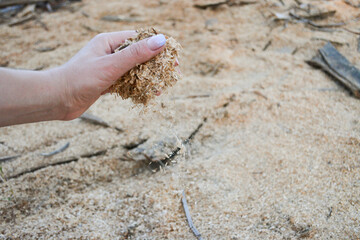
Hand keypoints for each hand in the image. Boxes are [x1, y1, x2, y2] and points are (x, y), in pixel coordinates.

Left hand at [52, 31, 166, 119]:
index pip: (139, 38)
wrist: (57, 100)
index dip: (157, 46)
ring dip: (148, 78)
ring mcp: (107, 68)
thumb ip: (136, 54)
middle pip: (138, 55)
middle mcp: (109, 53)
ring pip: (134, 70)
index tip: (173, 57)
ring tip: (161, 87)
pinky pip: (126, 83)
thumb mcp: (111, 65)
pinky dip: (136, 88)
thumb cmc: (80, 78)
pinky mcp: (105, 83)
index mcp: (109, 42)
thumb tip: (161, 41)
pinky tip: (146, 94)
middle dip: (155, 64)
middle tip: (172, 74)